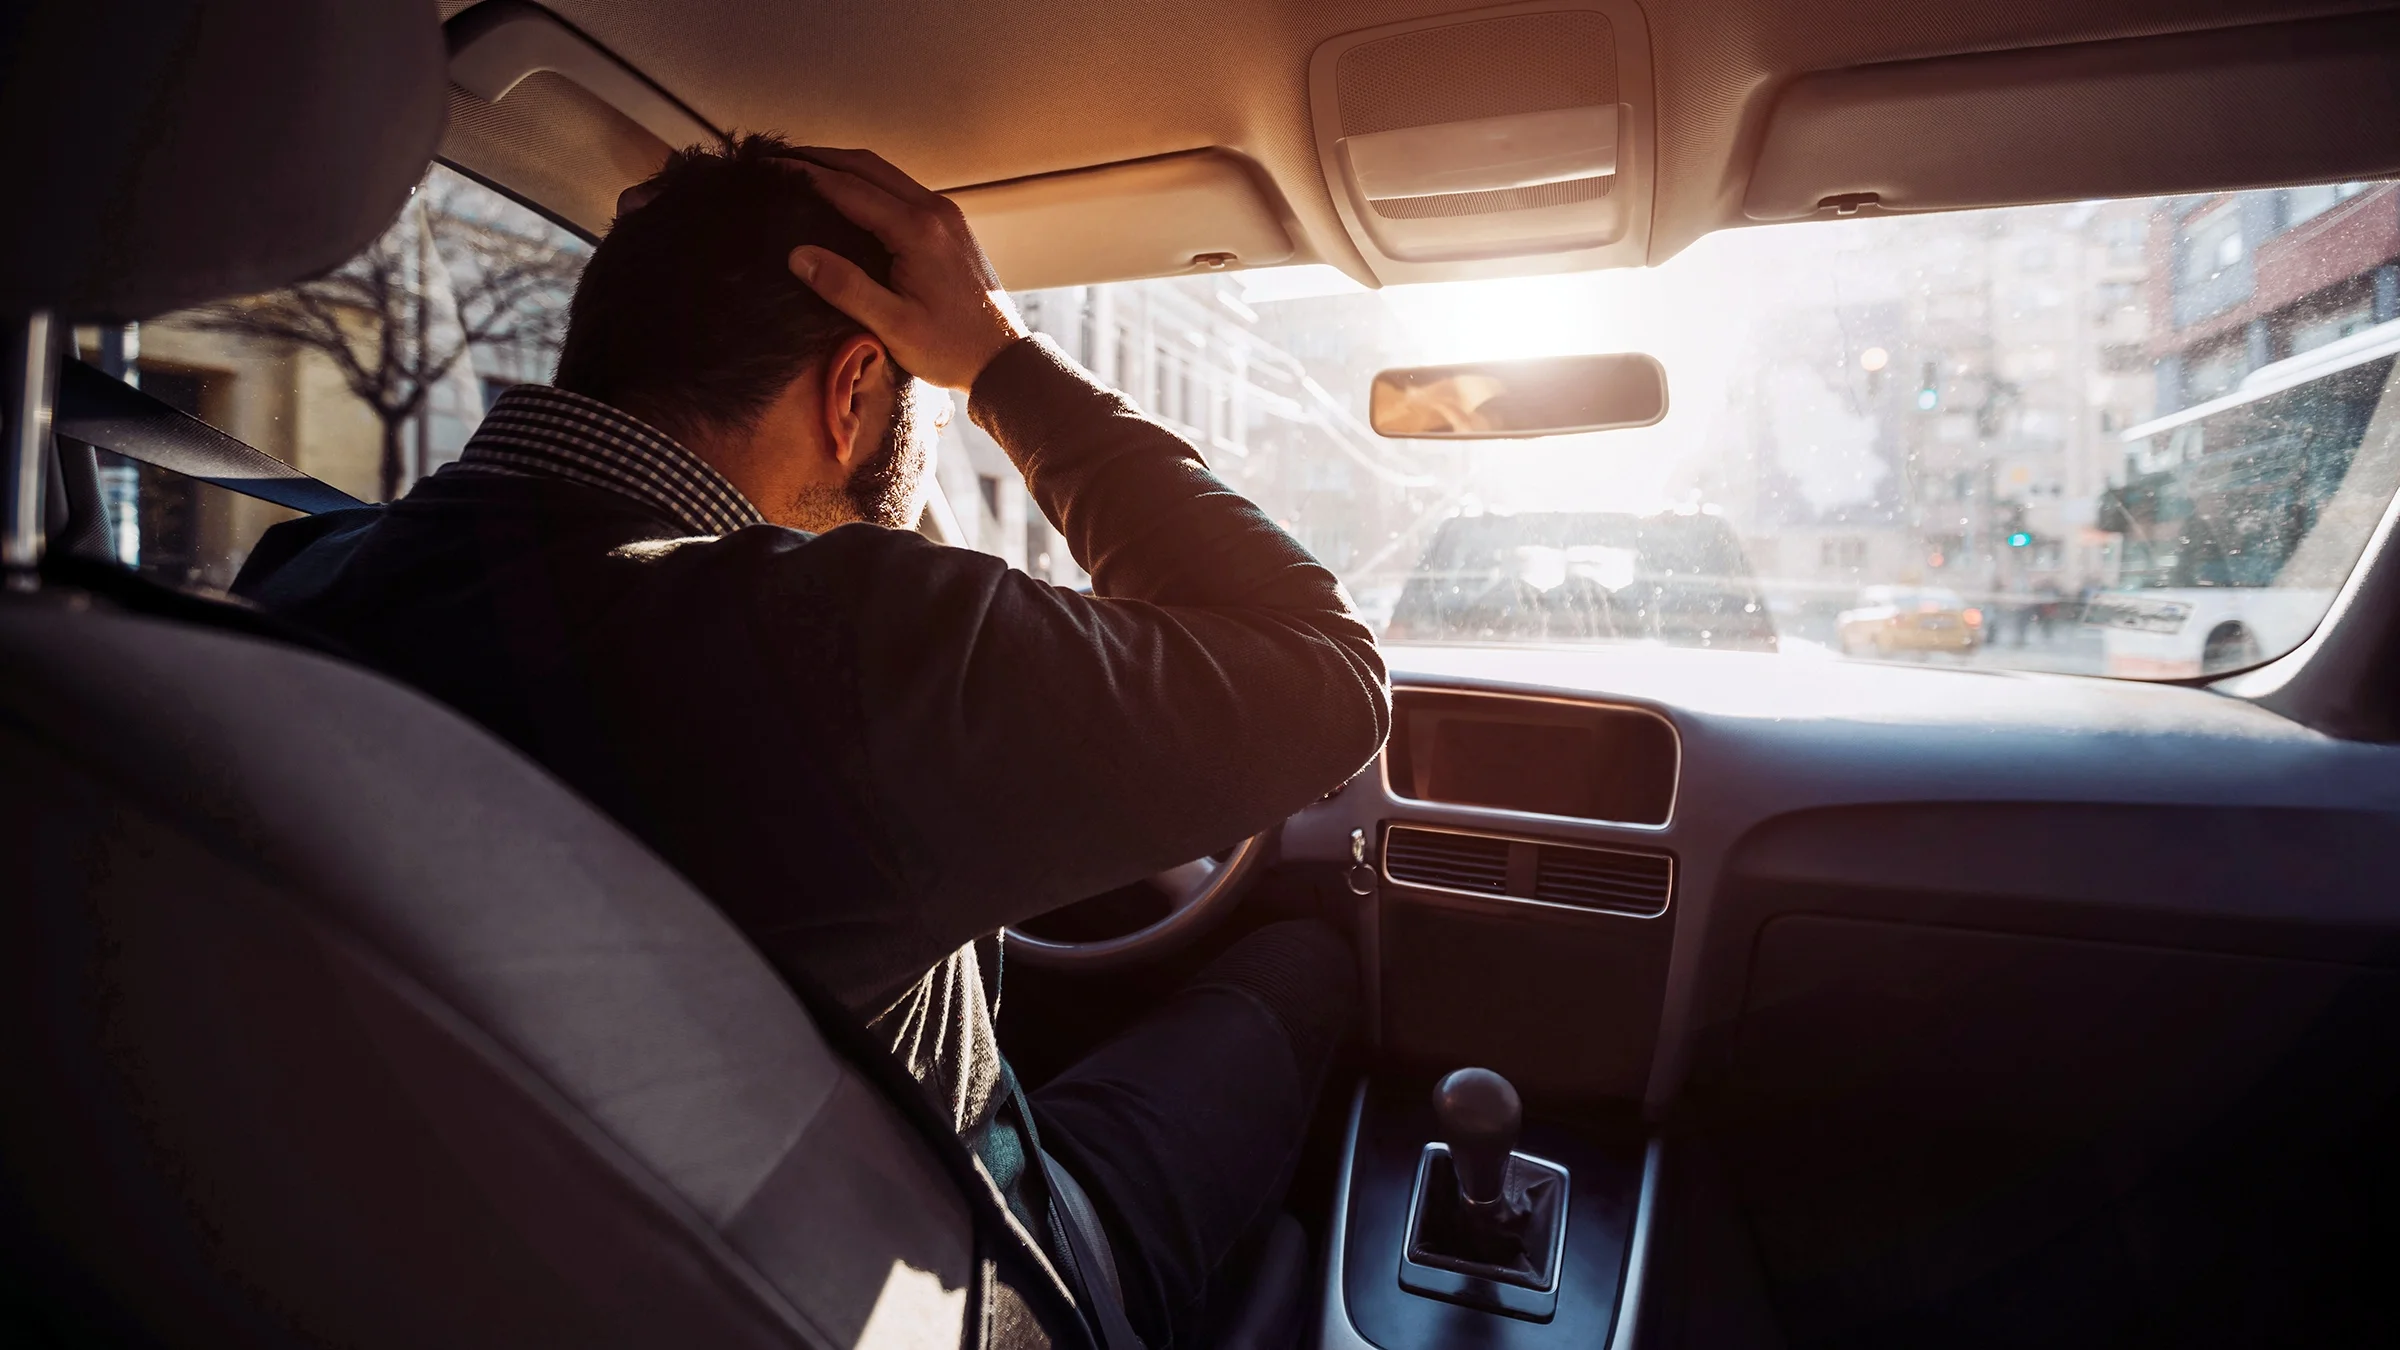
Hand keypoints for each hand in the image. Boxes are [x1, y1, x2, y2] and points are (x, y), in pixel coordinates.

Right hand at [781, 147, 1027, 391]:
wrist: (1003, 358)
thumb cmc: (951, 348)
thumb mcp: (893, 325)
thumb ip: (845, 287)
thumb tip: (799, 254)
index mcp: (917, 230)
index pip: (848, 188)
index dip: (805, 174)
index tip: (770, 167)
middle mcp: (935, 210)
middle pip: (867, 166)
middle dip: (821, 158)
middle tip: (781, 159)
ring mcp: (947, 214)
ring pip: (886, 174)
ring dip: (845, 167)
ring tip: (806, 170)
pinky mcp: (951, 225)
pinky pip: (902, 189)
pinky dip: (869, 183)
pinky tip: (848, 196)